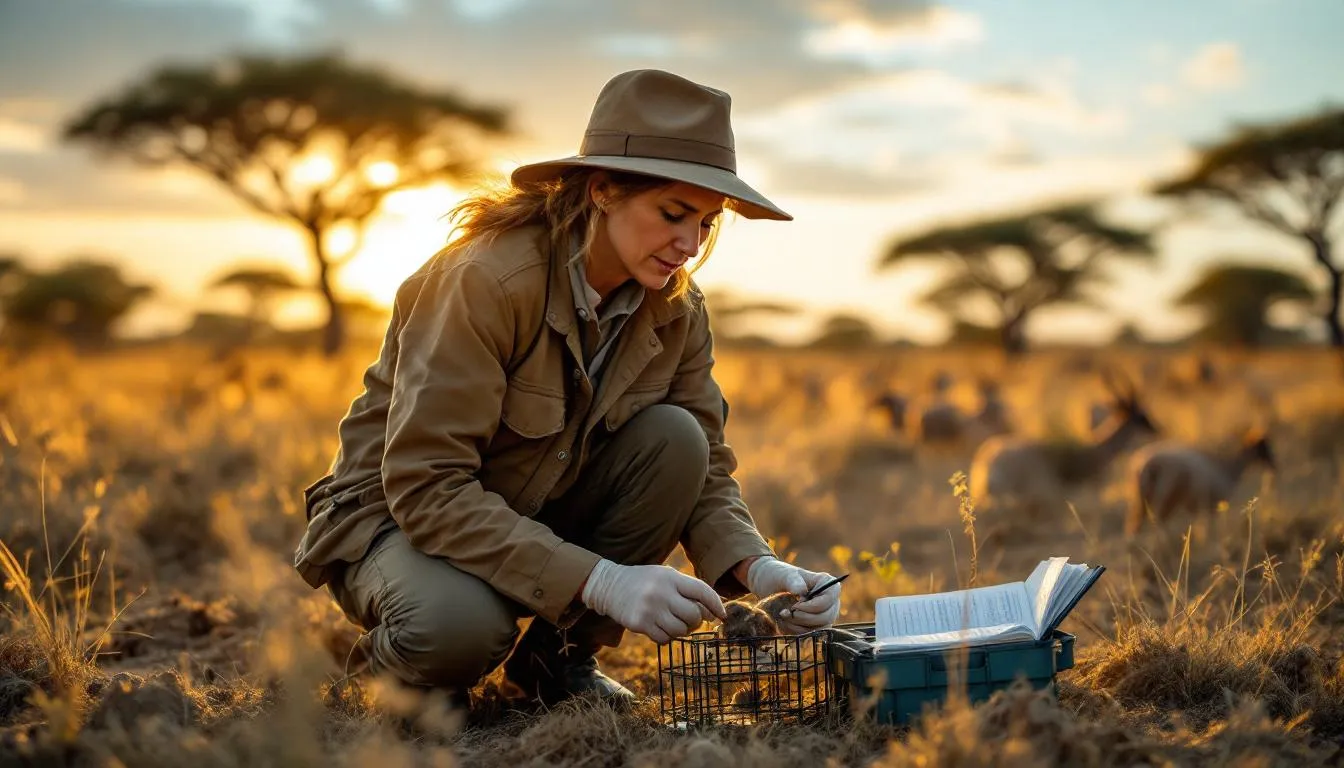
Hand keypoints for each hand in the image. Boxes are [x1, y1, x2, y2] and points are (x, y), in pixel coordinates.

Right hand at [580, 559, 725, 643]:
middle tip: (689, 620)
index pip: (702, 591)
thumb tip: (712, 612)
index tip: (722, 616)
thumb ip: (687, 589)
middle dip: (696, 622)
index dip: (716, 605)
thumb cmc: (644, 581)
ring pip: (680, 630)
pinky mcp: (639, 623)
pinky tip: (659, 628)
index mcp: (671, 577)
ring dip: (681, 631)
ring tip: (673, 624)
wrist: (609, 585)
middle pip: (694, 615)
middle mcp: (661, 592)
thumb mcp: (665, 576)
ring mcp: (650, 609)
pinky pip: (664, 639)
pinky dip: (666, 638)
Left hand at [746, 557, 840, 633]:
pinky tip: (785, 621)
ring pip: (819, 629)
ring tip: (783, 614)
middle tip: (787, 612)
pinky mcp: (816, 626)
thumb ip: (793, 581)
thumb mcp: (785, 575)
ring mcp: (825, 616)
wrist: (772, 588)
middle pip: (826, 617)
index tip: (796, 605)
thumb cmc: (781, 577)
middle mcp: (831, 602)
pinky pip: (810, 635)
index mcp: (827, 584)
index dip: (813, 606)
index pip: (830, 599)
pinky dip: (795, 630)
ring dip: (798, 625)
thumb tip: (801, 591)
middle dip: (804, 618)